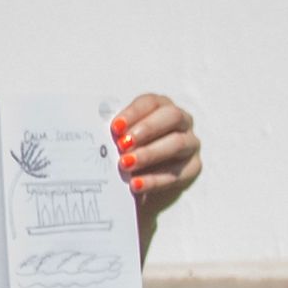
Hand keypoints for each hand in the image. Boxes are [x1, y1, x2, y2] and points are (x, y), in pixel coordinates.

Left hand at [107, 91, 204, 235]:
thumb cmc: (127, 150)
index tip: (115, 127)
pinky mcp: (192, 167)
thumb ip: (114, 134)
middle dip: (146, 129)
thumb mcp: (120, 139)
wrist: (137, 179)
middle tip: (123, 144)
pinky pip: (177, 173)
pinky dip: (155, 180)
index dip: (134, 113)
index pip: (152, 102)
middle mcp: (181, 122)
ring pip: (177, 144)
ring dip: (150, 154)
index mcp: (162, 107)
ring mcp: (190, 144)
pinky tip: (136, 185)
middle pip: (171, 117)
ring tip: (126, 164)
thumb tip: (95, 134)